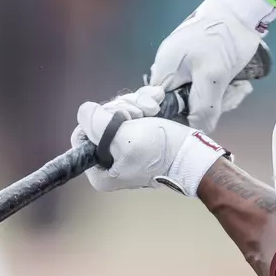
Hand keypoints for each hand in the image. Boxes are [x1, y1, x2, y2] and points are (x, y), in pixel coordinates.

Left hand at [72, 87, 228, 195]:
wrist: (193, 154)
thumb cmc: (161, 151)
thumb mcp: (124, 138)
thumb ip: (97, 125)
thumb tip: (84, 112)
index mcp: (100, 171)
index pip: (82, 135)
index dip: (98, 120)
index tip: (119, 118)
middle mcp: (109, 160)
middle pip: (100, 120)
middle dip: (121, 110)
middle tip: (139, 115)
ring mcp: (125, 147)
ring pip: (117, 112)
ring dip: (135, 105)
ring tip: (152, 110)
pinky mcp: (139, 135)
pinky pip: (132, 112)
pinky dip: (143, 104)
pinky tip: (156, 104)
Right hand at [148, 0, 275, 131]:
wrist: (242, 9)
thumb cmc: (224, 39)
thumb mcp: (213, 77)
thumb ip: (202, 106)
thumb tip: (197, 128)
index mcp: (164, 69)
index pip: (161, 106)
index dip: (181, 116)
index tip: (204, 115)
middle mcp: (169, 66)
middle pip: (183, 102)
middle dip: (209, 104)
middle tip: (231, 95)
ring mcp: (184, 62)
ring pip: (199, 94)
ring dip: (221, 96)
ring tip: (239, 86)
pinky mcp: (199, 59)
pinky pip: (207, 83)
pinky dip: (223, 86)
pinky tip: (238, 82)